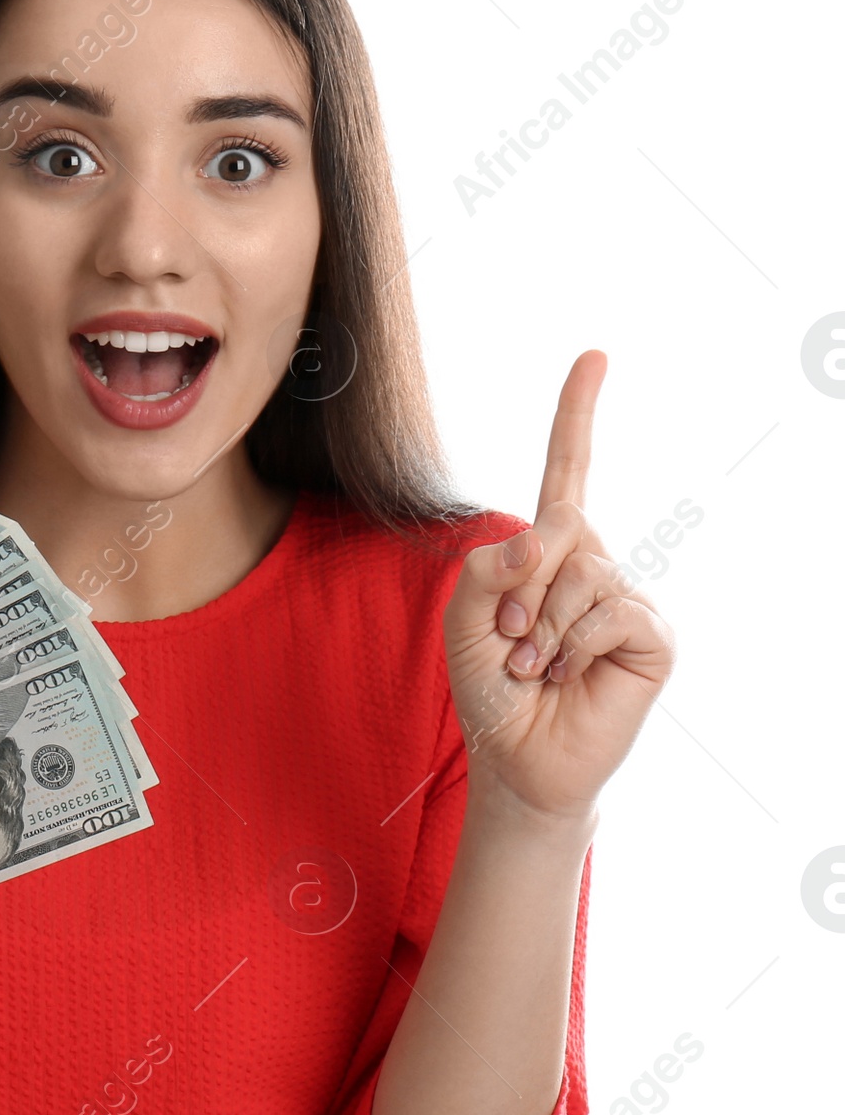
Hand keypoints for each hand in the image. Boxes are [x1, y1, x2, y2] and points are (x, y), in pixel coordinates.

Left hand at [441, 350, 675, 822]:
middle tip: (510, 640)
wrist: (517, 758)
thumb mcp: (462, 621)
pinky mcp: (652, 634)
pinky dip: (573, 646)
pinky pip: (608, 612)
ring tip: (536, 665)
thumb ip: (484, 569)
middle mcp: (595, 563)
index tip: (594, 356)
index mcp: (549, 550)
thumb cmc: (491, 687)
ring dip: (541, 627)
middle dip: (517, 589)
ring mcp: (626, 596)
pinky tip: (568, 675)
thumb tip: (546, 536)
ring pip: (581, 574)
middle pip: (559, 528)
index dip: (578, 414)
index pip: (566, 472)